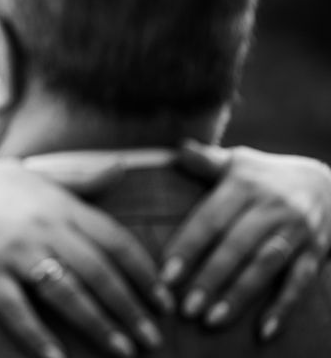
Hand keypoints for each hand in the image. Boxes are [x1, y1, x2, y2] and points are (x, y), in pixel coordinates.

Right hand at [0, 159, 169, 357]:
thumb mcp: (35, 173)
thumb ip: (79, 176)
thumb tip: (121, 169)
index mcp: (60, 204)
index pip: (116, 241)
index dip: (145, 273)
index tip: (164, 298)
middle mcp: (43, 228)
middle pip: (99, 274)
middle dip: (132, 308)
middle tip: (154, 337)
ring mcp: (14, 252)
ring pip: (67, 295)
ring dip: (99, 326)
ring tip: (124, 351)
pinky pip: (16, 312)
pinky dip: (37, 338)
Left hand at [163, 141, 330, 338]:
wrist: (325, 182)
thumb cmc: (264, 175)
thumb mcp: (237, 161)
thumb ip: (207, 161)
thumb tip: (179, 149)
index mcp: (245, 184)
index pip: (211, 218)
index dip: (188, 247)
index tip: (165, 274)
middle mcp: (272, 207)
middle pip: (237, 246)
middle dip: (210, 278)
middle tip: (185, 307)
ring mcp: (296, 230)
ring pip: (265, 266)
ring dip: (239, 295)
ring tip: (211, 320)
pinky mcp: (316, 251)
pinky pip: (299, 282)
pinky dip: (283, 307)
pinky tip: (263, 331)